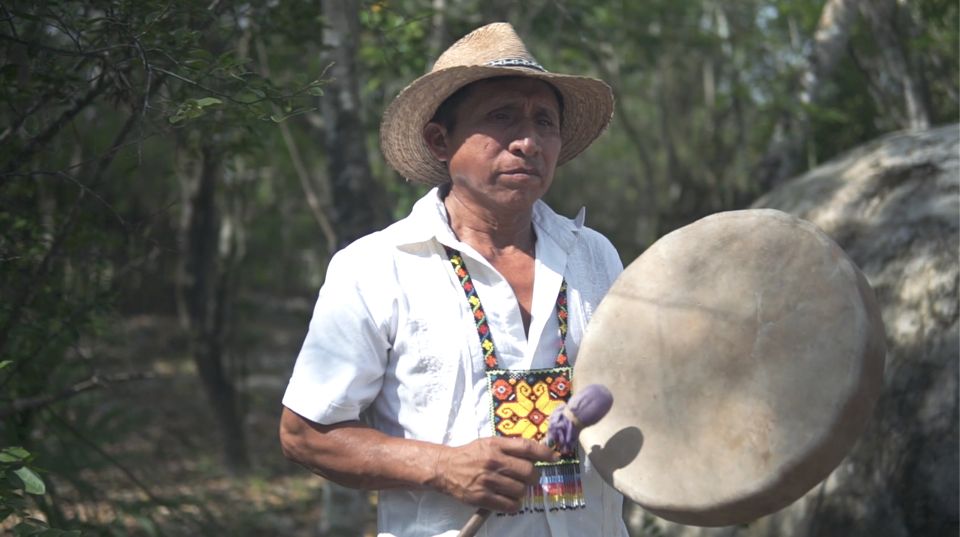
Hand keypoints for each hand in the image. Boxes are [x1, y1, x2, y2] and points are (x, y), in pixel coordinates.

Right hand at [429, 437, 557, 511]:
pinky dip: (515, 505)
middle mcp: (493, 461)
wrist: (445, 468)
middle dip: (534, 477)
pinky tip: (510, 500)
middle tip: (529, 478)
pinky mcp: (482, 498)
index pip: (527, 448)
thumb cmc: (471, 454)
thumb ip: (511, 446)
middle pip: (529, 472)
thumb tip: (536, 452)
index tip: (555, 458)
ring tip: (515, 488)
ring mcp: (487, 481)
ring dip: (523, 491)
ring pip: (521, 490)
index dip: (545, 453)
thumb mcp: (489, 442)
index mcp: (496, 445)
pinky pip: (510, 505)